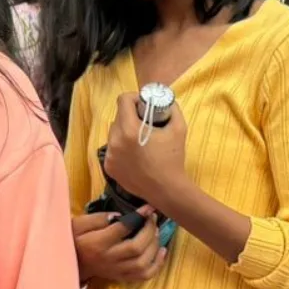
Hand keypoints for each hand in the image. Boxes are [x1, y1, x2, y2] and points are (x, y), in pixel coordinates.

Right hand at [73, 211, 164, 284]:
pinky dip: (157, 265)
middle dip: (149, 230)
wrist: (70, 263)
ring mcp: (116, 271)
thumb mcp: (78, 224)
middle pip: (137, 247)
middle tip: (153, 219)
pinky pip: (144, 276)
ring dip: (155, 246)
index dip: (139, 216)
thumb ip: (97, 218)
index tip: (148, 207)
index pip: (123, 229)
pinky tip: (162, 251)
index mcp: (98, 244)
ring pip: (143, 263)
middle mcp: (109, 259)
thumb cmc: (74, 240)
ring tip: (156, 232)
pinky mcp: (121, 277)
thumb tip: (119, 216)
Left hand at [103, 91, 188, 211]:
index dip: (134, 98)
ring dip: (124, 132)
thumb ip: (172, 109)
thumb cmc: (173, 159)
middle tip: (143, 124)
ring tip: (138, 141)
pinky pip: (112, 149)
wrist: (166, 190)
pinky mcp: (109, 167)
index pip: (123, 100)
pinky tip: (134, 155)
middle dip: (130, 116)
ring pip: (113, 133)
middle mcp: (115, 141)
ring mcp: (110, 155)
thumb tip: (165, 100)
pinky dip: (121, 148)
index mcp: (130, 129)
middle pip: (118, 117)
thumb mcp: (178, 128)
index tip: (143, 105)